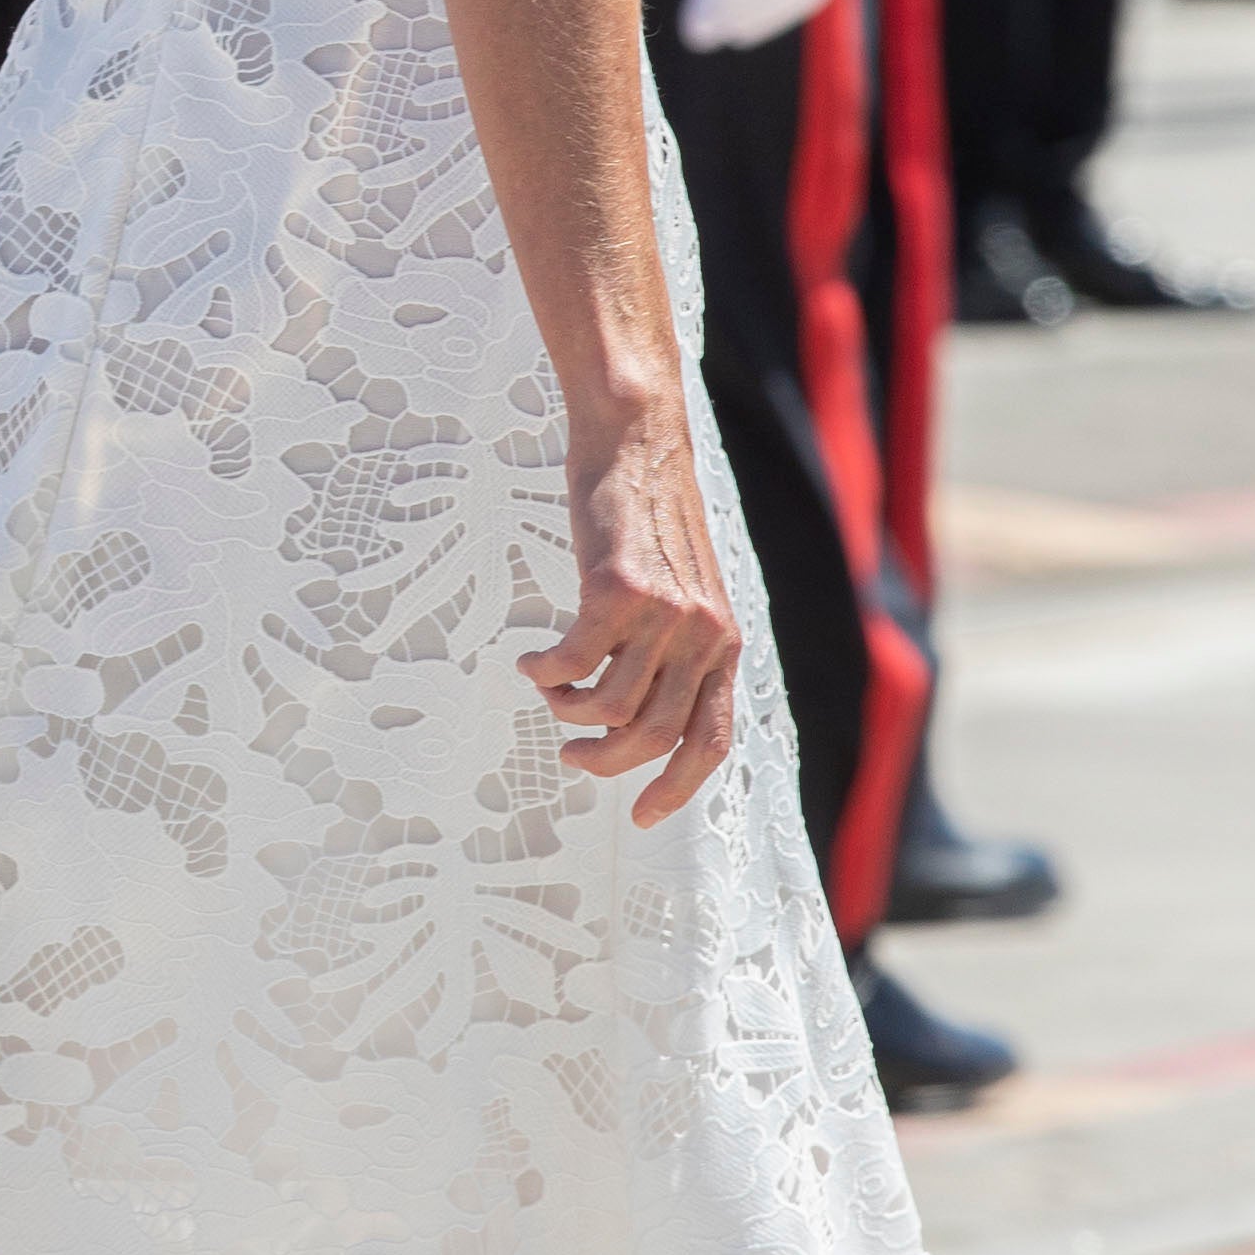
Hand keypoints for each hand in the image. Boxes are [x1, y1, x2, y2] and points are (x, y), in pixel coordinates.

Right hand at [521, 410, 741, 825]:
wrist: (637, 439)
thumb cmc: (647, 516)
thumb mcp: (680, 589)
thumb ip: (675, 647)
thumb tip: (635, 712)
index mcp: (723, 643)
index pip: (710, 741)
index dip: (676, 788)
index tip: (640, 815)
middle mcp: (703, 635)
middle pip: (652, 738)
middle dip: (604, 761)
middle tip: (571, 753)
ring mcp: (664, 615)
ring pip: (609, 709)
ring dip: (568, 712)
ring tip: (551, 692)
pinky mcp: (619, 591)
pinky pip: (572, 664)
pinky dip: (545, 672)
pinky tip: (531, 659)